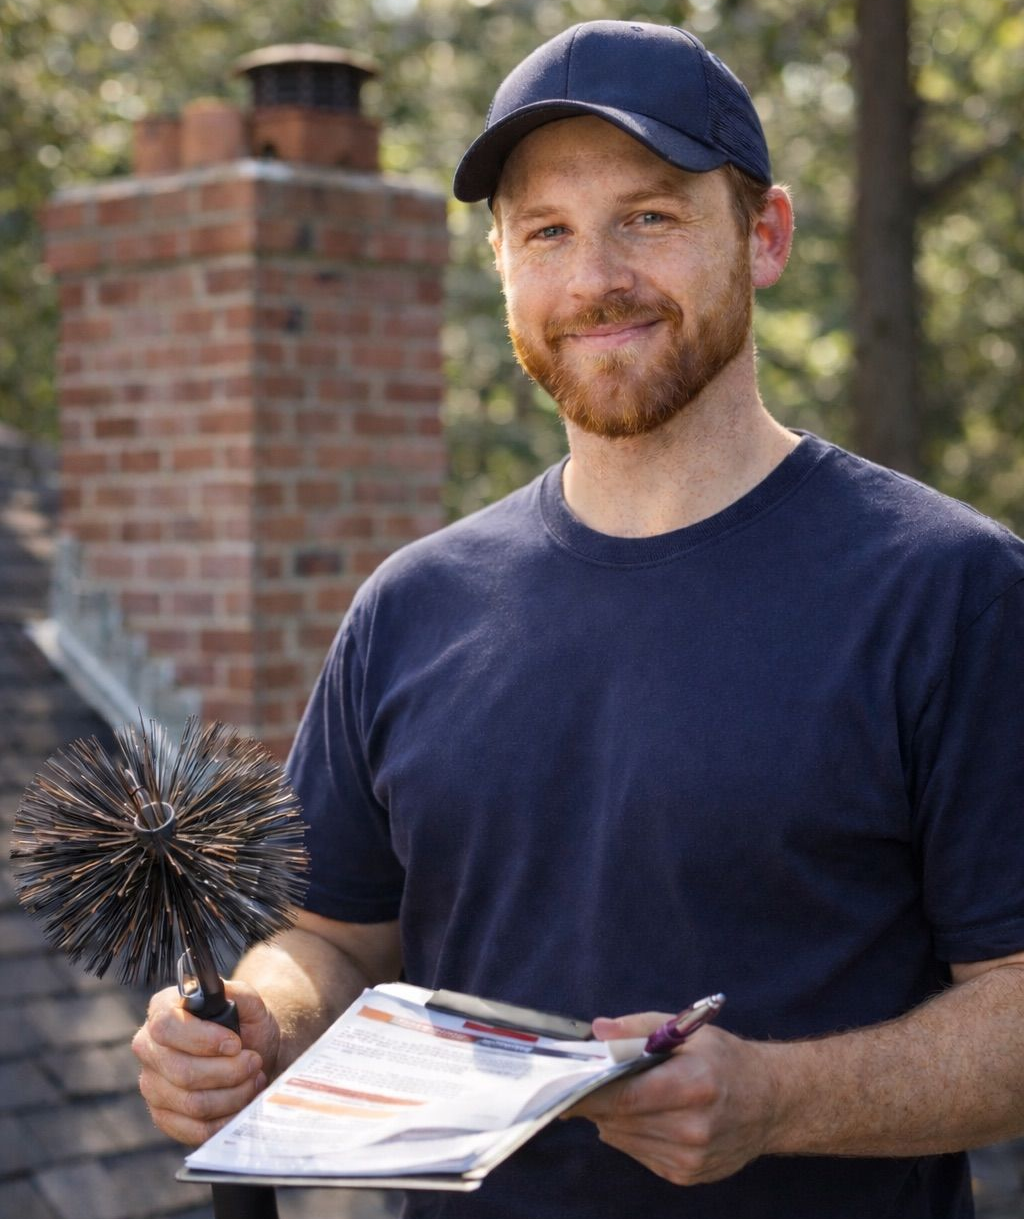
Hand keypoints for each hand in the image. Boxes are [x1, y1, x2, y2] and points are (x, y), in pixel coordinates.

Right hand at [132, 980, 279, 1145]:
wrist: (251, 1053)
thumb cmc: (245, 1025)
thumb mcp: (249, 1003)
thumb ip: (238, 993)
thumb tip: (220, 993)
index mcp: (162, 1011)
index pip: (167, 1027)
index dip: (203, 1039)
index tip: (235, 1044)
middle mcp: (148, 1048)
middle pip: (182, 1071)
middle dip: (228, 1071)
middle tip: (254, 1063)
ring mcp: (152, 1085)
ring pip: (192, 1102)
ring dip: (233, 1094)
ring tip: (253, 1079)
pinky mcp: (163, 1116)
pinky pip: (193, 1129)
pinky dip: (225, 1120)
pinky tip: (242, 1103)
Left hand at [570, 1011, 780, 1186]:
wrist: (772, 1102)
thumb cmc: (725, 1059)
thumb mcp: (687, 1030)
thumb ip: (638, 1028)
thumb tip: (597, 1031)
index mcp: (693, 1085)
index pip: (624, 1097)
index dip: (587, 1093)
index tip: (562, 1084)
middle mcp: (692, 1128)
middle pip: (619, 1120)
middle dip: (597, 1100)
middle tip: (590, 1080)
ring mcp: (690, 1157)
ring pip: (623, 1139)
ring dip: (614, 1117)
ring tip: (628, 1093)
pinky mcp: (686, 1175)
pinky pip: (639, 1153)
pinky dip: (633, 1133)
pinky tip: (650, 1114)